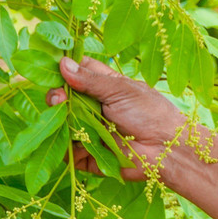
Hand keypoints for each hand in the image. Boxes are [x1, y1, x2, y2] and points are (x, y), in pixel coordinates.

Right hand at [46, 56, 187, 180]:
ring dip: (58, 120)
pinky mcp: (88, 155)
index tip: (51, 68)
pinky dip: (63, 147)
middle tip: (59, 97)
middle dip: (57, 96)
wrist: (166, 149)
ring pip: (61, 124)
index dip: (63, 69)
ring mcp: (89, 131)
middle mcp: (93, 107)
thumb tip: (63, 63)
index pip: (77, 72)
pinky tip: (67, 140)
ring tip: (63, 117)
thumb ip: (91, 80)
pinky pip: (67, 152)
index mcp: (104, 86)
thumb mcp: (120, 90)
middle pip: (64, 98)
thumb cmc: (149, 112)